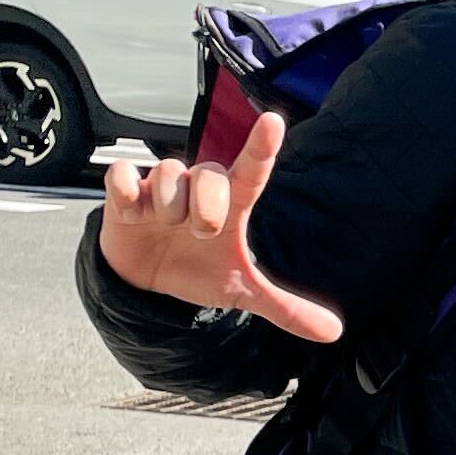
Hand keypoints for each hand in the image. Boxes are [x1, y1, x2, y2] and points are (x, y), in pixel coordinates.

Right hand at [97, 115, 343, 343]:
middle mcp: (197, 187)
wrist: (146, 283)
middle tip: (199, 234)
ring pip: (169, 174)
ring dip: (168, 207)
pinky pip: (122, 175)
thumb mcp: (240, 290)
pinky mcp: (124, 190)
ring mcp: (160, 187)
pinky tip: (132, 214)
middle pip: (209, 174)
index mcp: (231, 205)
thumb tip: (332, 332)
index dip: (261, 146)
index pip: (251, 170)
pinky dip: (127, 194)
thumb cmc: (197, 270)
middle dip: (206, 209)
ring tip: (165, 227)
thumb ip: (285, 307)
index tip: (274, 122)